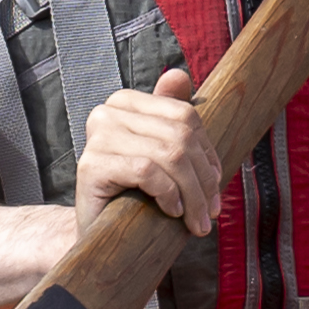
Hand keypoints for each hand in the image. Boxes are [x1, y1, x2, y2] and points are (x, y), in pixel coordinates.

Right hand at [67, 72, 220, 235]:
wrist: (98, 233)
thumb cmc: (134, 195)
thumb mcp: (160, 156)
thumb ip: (171, 118)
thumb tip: (179, 75)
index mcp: (126, 102)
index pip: (185, 116)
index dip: (208, 153)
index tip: (216, 186)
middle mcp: (108, 112)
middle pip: (180, 137)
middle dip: (203, 180)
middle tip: (211, 212)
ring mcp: (98, 137)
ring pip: (169, 156)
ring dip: (191, 195)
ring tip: (197, 221)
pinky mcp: (92, 165)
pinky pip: (147, 171)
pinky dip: (168, 194)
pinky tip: (171, 211)